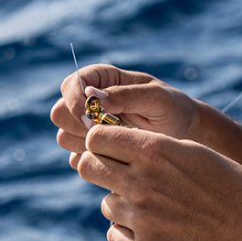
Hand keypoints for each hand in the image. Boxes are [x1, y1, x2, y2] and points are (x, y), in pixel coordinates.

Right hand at [50, 64, 199, 154]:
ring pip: (63, 137)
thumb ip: (126, 95)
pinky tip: (116, 157)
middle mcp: (88, 103)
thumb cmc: (173, 110)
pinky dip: (92, 160)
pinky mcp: (90, 151)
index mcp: (101, 80)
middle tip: (107, 132)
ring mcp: (86, 129)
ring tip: (118, 144)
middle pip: (59, 113)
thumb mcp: (157, 99)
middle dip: (78, 125)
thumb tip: (94, 98)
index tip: (90, 116)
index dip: (73, 100)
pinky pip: (75, 159)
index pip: (70, 85)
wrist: (182, 137)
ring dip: (86, 144)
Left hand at [72, 125, 241, 240]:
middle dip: (98, 168)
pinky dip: (128, 233)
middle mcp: (140, 182)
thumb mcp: (193, 152)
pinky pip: (114, 234)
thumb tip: (113, 142)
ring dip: (122, 205)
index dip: (99, 143)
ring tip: (155, 208)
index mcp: (154, 151)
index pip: (95, 138)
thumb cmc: (227, 186)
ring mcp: (140, 217)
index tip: (109, 149)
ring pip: (106, 204)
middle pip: (87, 167)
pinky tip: (155, 229)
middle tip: (118, 176)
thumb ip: (151, 146)